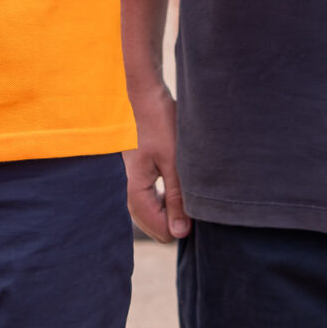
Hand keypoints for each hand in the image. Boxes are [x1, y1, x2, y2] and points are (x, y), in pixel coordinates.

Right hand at [124, 82, 188, 242]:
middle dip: (174, 221)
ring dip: (169, 210)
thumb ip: (176, 198)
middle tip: (194, 201)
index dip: (181, 227)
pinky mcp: (137, 171)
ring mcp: (131, 180)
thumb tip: (180, 233)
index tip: (198, 209)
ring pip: (150, 211)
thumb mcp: (174, 162)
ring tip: (187, 193)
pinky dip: (163, 200)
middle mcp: (128, 189)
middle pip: (151, 224)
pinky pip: (149, 198)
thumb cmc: (158, 124)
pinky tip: (176, 187)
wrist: (143, 94)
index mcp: (136, 189)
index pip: (158, 229)